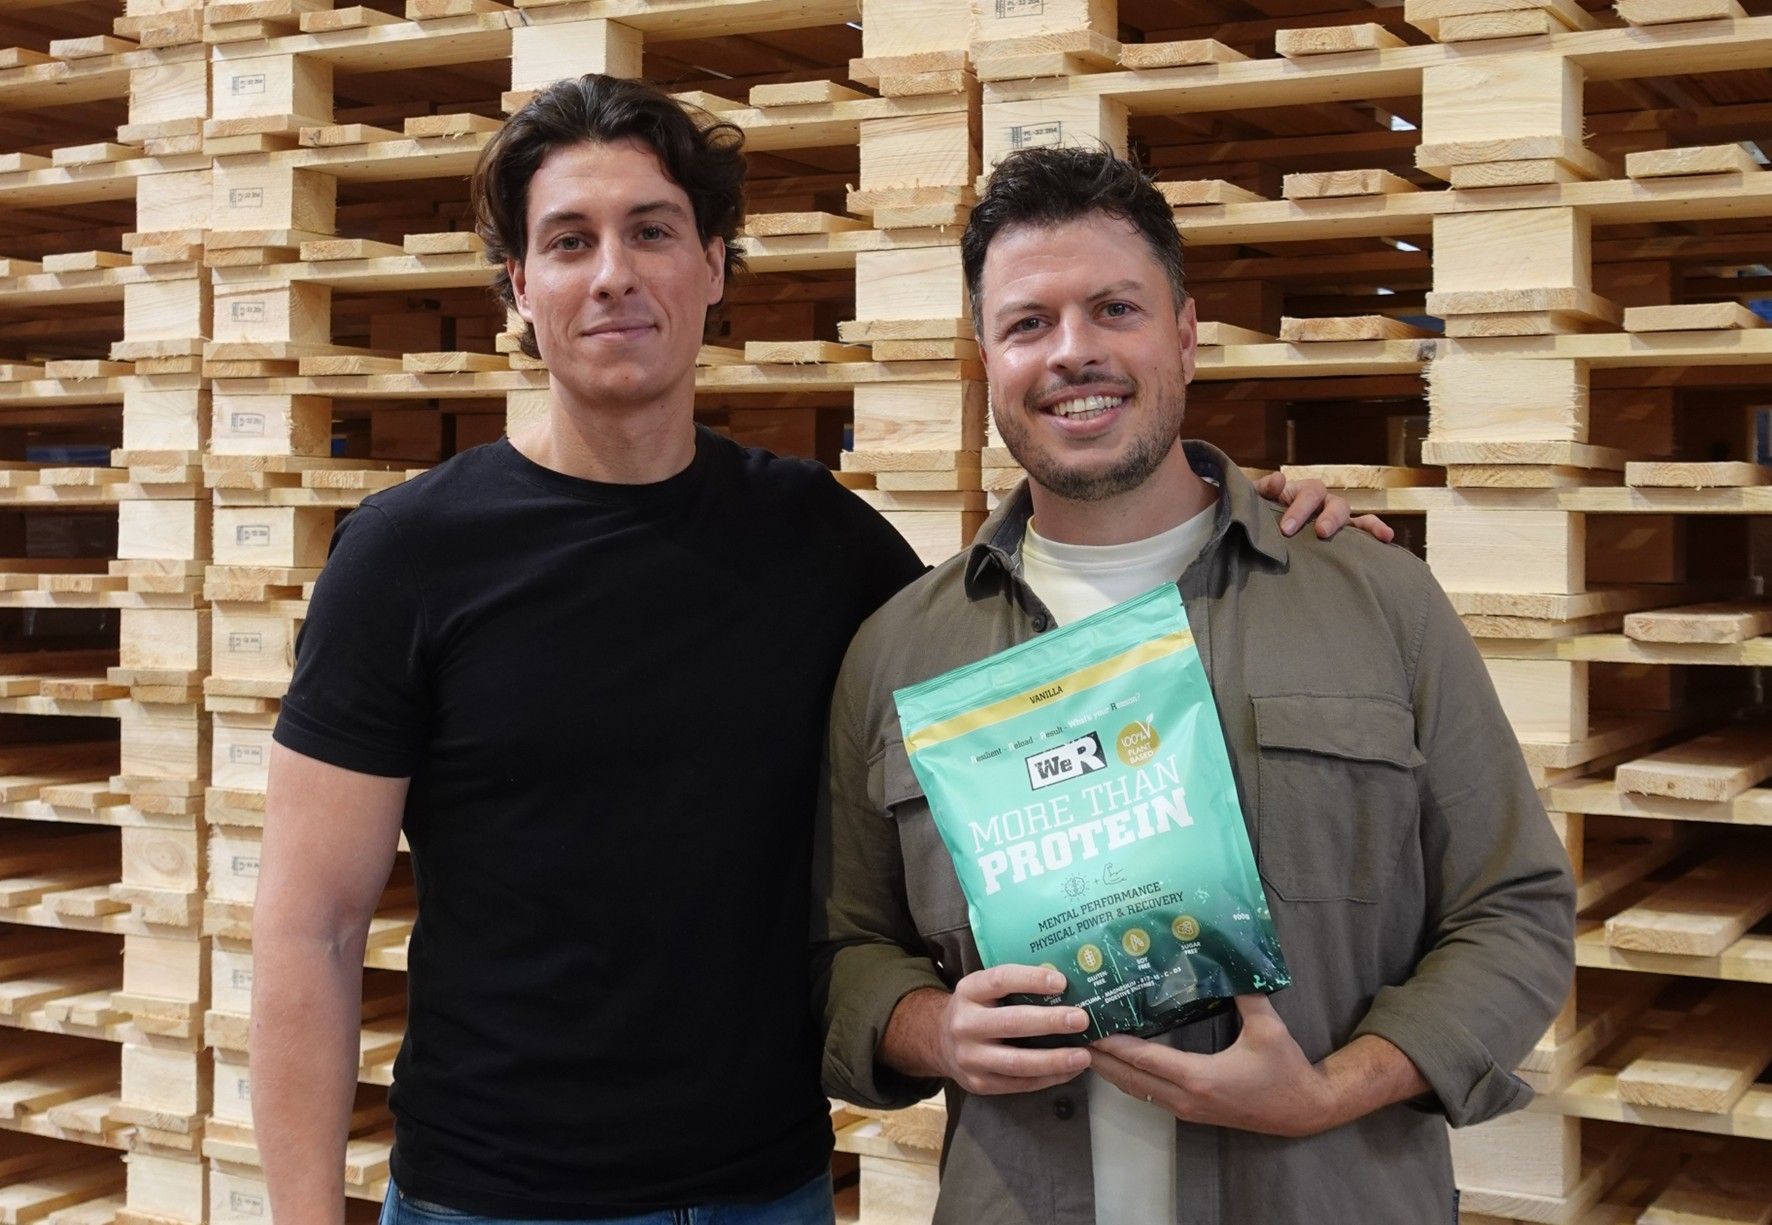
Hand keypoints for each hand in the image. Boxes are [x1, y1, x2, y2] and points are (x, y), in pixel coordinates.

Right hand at [938, 965, 1091, 1094]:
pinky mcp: (980, 1084)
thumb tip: (1065, 985)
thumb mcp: (985, 989)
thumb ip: (1015, 987)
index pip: (1000, 980)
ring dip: (1055, 1059)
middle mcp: (965, 1024)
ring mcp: (970, 1058)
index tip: (1062, 981)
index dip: (1031, 980)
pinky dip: (1049, 1078)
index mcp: (968, 991)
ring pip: (1017, 1062)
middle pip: (1011, 1023)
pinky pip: (1019, 1083)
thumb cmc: (977, 1009)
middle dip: (1050, 1022)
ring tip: (1083, 1055)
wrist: (941, 1042)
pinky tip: (1070, 1070)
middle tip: (1081, 1020)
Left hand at [1089, 995, 1334, 1136]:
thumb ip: (1246, 993)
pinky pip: (1150, 1097)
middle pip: (1130, 1079)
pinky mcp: (1191, 1113)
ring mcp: (1187, 1109)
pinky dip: (1129, 1080)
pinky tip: (1119, 1064)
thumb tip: (1226, 958)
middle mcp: (1185, 1098)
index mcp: (1199, 1078)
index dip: (1113, 1045)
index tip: (1089, 1028)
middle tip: (1073, 1035)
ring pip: (1137, 1092)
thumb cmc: (1284, 1070)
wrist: (1303, 1111)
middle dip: (1100, 1057)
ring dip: (1111, 1071)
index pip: (1144, 1060)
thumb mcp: (1268, 1027)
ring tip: (1087, 1047)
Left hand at [1251, 472, 1394, 543]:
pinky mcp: (1343, 535)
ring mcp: (1335, 518)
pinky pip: (1363, 531)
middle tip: (1320, 532)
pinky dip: (1376, 532)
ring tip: (1381, 534)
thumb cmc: (1260, 513)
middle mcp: (1323, 503)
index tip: (1286, 529)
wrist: (1263, 532)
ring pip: (1353, 517)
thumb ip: (1263, 489)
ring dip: (1367, 524)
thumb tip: (1278, 478)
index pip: (1307, 493)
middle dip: (1330, 518)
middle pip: (1335, 504)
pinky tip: (1388, 539)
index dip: (1299, 509)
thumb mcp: (1257, 499)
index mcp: (1302, 492)